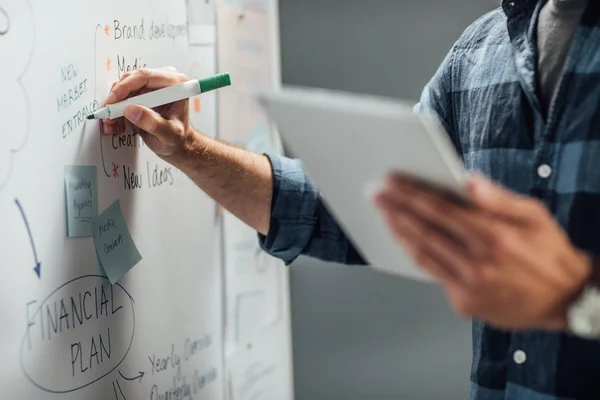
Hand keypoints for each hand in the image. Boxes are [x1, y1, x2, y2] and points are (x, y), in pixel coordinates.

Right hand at [102, 67, 194, 161]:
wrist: (177, 144)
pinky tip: (117, 125)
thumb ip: (152, 123)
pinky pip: (122, 97)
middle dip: (116, 99)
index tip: (112, 102)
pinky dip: (116, 111)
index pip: (145, 76)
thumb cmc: (178, 139)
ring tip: (112, 125)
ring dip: (114, 107)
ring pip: (123, 88)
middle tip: (108, 116)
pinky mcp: (141, 93)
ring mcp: (151, 86)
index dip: (125, 87)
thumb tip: (131, 110)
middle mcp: (163, 80)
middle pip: (131, 80)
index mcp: (175, 84)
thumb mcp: (168, 134)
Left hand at [373, 173, 591, 330]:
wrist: (565, 299)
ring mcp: (469, 286)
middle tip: (376, 195)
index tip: (392, 183)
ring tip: (385, 216)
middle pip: (425, 232)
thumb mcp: (534, 215)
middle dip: (396, 211)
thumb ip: (497, 198)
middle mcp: (478, 263)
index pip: (441, 210)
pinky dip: (417, 256)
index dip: (412, 195)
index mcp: (494, 237)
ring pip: (423, 255)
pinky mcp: (464, 303)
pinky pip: (434, 275)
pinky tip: (407, 242)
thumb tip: (467, 180)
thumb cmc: (549, 253)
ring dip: (400, 234)